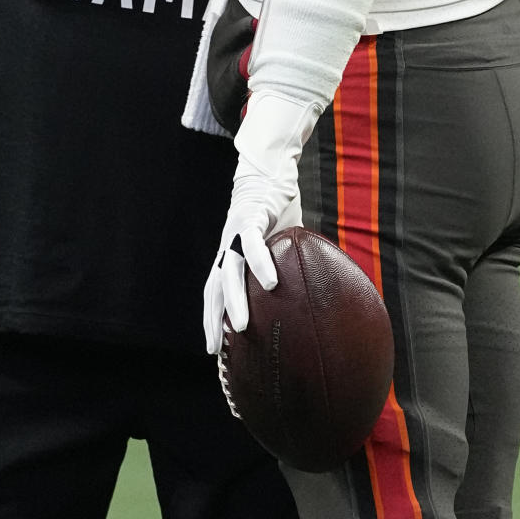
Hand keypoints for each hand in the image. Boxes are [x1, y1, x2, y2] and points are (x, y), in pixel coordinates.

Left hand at [203, 90, 311, 354]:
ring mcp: (236, 233)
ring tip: (243, 326)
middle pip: (215, 287)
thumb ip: (285, 262)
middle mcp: (228, 246)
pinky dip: (260, 263)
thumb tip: (307, 289)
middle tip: (218, 350)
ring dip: (234, 299)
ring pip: (230, 270)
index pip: (215, 292)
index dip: (212, 319)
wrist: (270, 169)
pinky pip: (252, 244)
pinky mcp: (251, 218)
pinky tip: (270, 283)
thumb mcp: (280, 240)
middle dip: (215, 319)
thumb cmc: (275, 208)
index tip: (215, 350)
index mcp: (230, 254)